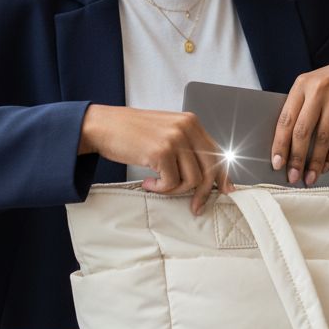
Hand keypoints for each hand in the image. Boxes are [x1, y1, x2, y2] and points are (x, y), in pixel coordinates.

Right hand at [79, 104, 234, 215]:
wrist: (103, 125)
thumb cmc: (131, 132)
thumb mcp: (165, 131)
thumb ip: (186, 146)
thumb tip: (205, 175)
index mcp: (191, 122)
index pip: (217, 152)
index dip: (223, 175)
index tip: (225, 191)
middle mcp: (186, 127)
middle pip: (210, 168)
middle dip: (204, 192)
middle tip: (196, 207)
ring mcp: (175, 138)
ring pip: (191, 179)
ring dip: (174, 190)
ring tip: (157, 185)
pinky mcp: (161, 151)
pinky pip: (171, 183)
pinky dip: (160, 189)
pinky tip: (147, 182)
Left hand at [270, 48, 328, 185]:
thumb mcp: (316, 83)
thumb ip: (302, 105)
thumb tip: (287, 141)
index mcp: (302, 84)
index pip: (285, 119)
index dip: (280, 144)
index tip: (277, 162)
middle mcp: (318, 90)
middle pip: (301, 131)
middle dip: (295, 158)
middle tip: (293, 176)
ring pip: (321, 138)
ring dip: (315, 162)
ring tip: (310, 176)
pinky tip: (326, 165)